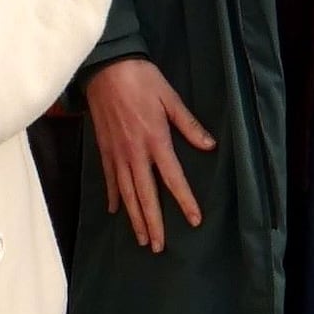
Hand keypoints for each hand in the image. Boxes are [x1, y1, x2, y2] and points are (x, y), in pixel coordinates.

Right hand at [85, 59, 216, 254]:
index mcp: (155, 140)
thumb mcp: (170, 97)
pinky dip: (114, 197)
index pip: (173, 178)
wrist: (105, 67)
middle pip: (145, 195)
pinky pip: (110, 179)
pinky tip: (116, 211)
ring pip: (126, 193)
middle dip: (153, 223)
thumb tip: (209, 146)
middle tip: (159, 247)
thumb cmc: (141, 79)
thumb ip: (188, 124)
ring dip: (134, 218)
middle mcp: (135, 153)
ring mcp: (117, 153)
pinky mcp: (104, 148)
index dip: (184, 201)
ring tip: (142, 238)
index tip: (194, 220)